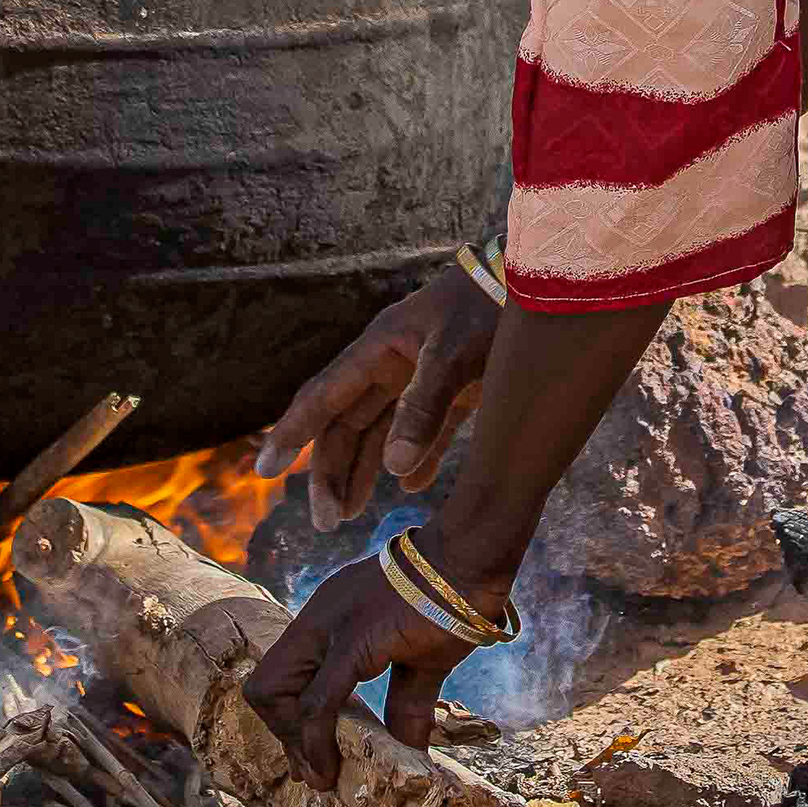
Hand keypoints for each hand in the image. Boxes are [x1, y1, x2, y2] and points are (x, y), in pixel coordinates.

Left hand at [240, 553, 471, 784]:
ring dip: (296, 744)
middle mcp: (316, 621)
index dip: (290, 720)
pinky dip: (316, 742)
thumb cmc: (451, 599)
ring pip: (277, 694)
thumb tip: (410, 748)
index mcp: (327, 619)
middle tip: (314, 773)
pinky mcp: (353, 641)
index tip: (314, 752)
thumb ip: (406, 702)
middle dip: (285, 737)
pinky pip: (318, 702)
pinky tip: (330, 768)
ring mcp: (329, 628)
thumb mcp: (420, 658)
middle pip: (265, 687)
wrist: (470, 559)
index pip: (280, 674)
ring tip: (322, 776)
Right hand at [254, 263, 498, 527]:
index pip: (323, 398)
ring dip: (362, 472)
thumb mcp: (456, 354)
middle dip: (331, 472)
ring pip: (378, 432)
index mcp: (379, 349)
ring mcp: (421, 377)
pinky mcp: (456, 390)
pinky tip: (408, 489)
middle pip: (346, 425)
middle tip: (326, 523)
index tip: (264, 471)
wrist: (543, 283)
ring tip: (347, 516)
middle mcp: (392, 364)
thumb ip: (425, 408)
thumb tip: (394, 469)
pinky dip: (416, 460)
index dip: (292, 434)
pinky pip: (425, 431)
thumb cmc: (491, 307)